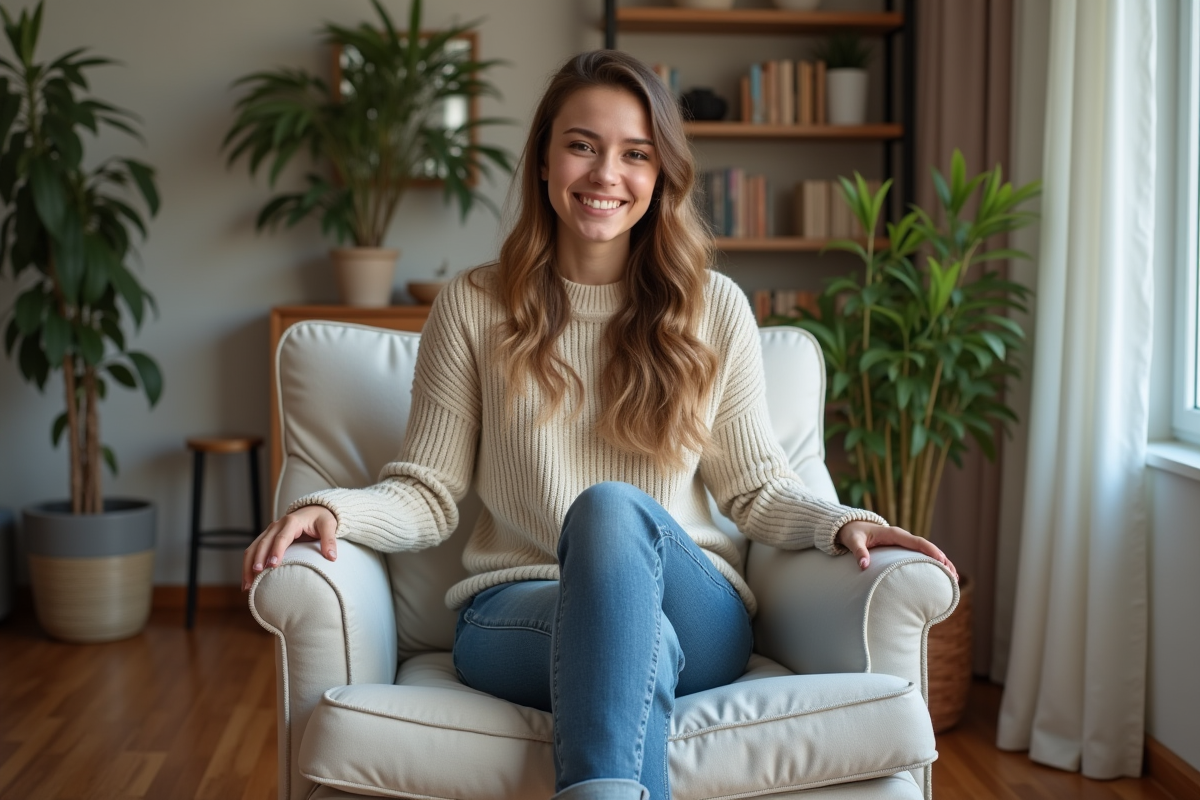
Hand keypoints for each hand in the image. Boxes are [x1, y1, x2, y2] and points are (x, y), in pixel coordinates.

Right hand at [242, 504, 337, 590]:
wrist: (314, 510)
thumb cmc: (321, 519)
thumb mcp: (329, 525)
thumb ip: (330, 540)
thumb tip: (332, 557)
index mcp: (292, 522)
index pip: (281, 538)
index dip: (276, 551)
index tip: (272, 565)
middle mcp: (277, 525)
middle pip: (264, 543)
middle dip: (258, 560)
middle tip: (256, 577)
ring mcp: (270, 531)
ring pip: (254, 547)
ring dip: (248, 565)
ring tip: (247, 585)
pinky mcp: (267, 537)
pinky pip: (254, 550)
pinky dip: (248, 564)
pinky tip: (247, 580)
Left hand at [835, 520, 957, 580]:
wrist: (850, 527)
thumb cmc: (852, 533)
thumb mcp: (853, 541)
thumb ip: (858, 552)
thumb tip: (863, 565)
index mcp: (893, 534)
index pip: (916, 541)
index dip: (929, 550)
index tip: (941, 560)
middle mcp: (902, 537)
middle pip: (927, 547)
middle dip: (942, 559)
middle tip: (953, 575)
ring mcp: (903, 543)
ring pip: (927, 551)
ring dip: (941, 562)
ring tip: (953, 578)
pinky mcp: (902, 549)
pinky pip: (920, 555)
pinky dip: (932, 563)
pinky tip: (941, 574)